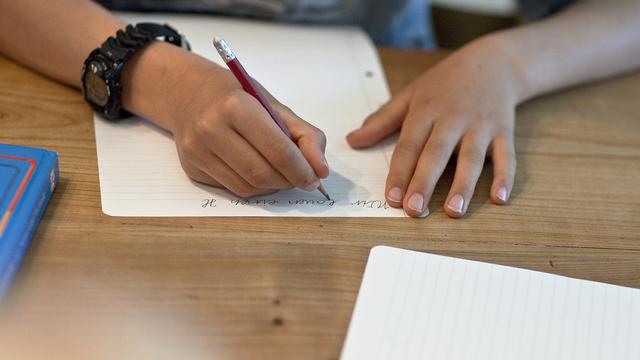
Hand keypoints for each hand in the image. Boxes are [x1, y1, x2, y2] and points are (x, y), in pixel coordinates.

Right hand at [123, 44, 328, 196]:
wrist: (186, 92)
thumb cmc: (235, 96)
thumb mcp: (273, 104)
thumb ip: (305, 135)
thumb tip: (321, 170)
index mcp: (235, 106)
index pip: (278, 150)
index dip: (302, 170)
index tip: (315, 178)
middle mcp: (211, 129)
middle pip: (262, 174)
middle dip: (288, 181)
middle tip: (300, 177)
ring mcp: (197, 151)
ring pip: (248, 187)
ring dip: (272, 186)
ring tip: (279, 172)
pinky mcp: (191, 169)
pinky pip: (232, 189)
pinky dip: (252, 186)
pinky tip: (254, 168)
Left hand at [347, 36, 519, 217]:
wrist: (492, 63)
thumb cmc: (445, 83)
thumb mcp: (410, 95)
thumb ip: (381, 120)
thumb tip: (352, 140)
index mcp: (425, 111)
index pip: (409, 146)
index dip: (399, 173)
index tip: (391, 198)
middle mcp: (453, 120)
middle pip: (437, 154)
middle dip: (424, 182)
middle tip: (414, 210)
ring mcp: (480, 126)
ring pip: (471, 158)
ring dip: (463, 185)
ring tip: (453, 211)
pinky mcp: (503, 132)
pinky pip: (506, 156)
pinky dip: (505, 177)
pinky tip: (499, 198)